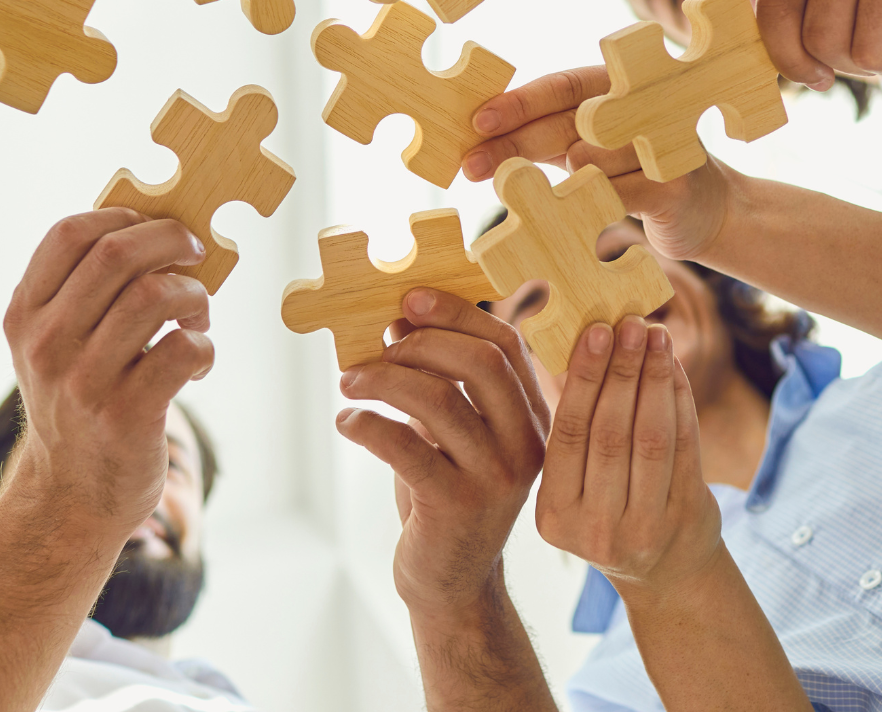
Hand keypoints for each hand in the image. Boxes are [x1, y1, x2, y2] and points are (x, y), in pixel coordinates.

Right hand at [4, 209, 213, 529]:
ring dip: (194, 295)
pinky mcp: (127, 414)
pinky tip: (198, 361)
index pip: (67, 235)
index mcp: (26, 316)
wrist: (70, 498)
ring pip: (154, 297)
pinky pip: (184, 349)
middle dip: (170, 241)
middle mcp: (47, 344)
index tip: (153, 228)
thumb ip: (83, 291)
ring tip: (197, 315)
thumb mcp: (55, 345)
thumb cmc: (79, 403)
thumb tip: (158, 229)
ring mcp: (85, 381)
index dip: (122, 216)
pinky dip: (205, 345)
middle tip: (194, 255)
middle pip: (117, 255)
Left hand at [335, 288, 549, 614]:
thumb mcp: (460, 434)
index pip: (507, 344)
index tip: (410, 300)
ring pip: (439, 399)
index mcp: (532, 417)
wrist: (452, 582)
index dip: (457, 313)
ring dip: (384, 378)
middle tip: (379, 342)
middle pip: (482, 363)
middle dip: (423, 341)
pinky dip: (367, 424)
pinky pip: (405, 446)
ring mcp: (493, 476)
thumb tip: (400, 318)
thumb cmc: (448, 493)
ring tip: (350, 382)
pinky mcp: (455, 505)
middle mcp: (525, 444)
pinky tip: (348, 422)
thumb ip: (448, 381)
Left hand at [463, 68, 733, 262]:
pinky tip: (580, 216)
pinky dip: (590, 207)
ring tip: (562, 198)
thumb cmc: (633, 172)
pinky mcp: (676, 184)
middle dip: (514, 145)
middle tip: (471, 167)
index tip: (478, 121)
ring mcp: (665, 142)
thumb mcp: (587, 148)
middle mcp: (646, 104)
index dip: (520, 102)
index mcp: (620, 85)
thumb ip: (544, 137)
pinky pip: (614, 195)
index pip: (563, 86)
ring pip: (588, 160)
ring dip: (565, 185)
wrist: (709, 211)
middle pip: (567, 121)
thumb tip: (477, 138)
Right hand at [536, 317, 719, 593]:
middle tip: (628, 323)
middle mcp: (596, 529)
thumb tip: (582, 345)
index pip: (568, 434)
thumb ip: (572, 433)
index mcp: (555, 516)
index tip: (595, 331)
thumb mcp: (574, 490)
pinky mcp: (686, 518)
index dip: (584, 379)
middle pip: (610, 431)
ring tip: (655, 334)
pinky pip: (684, 446)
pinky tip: (675, 367)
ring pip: (650, 436)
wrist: (665, 574)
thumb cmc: (609, 512)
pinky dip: (680, 400)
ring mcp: (644, 528)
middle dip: (622, 369)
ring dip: (654, 377)